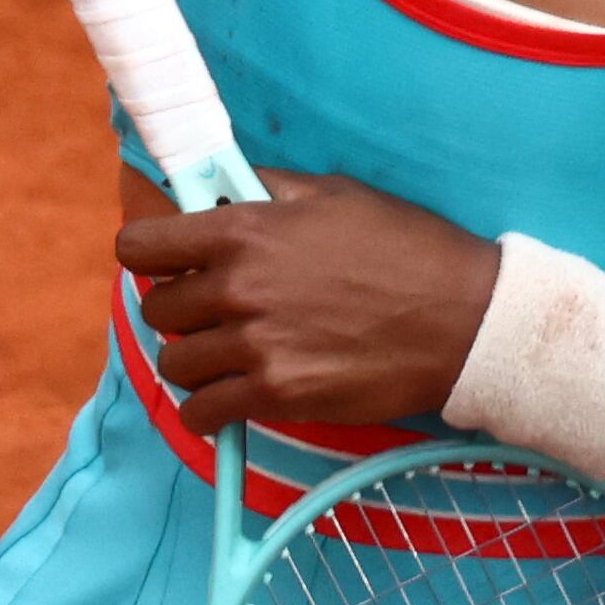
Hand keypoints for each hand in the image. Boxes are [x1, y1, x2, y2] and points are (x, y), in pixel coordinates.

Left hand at [116, 170, 502, 431]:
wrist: (465, 320)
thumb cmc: (407, 248)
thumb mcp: (335, 194)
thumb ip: (267, 191)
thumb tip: (221, 191)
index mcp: (246, 232)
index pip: (140, 245)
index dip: (148, 252)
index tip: (165, 260)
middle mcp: (238, 289)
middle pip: (157, 307)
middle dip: (181, 307)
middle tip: (216, 309)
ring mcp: (255, 348)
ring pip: (176, 362)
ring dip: (197, 358)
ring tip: (230, 354)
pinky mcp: (277, 396)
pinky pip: (202, 413)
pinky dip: (208, 409)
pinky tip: (231, 397)